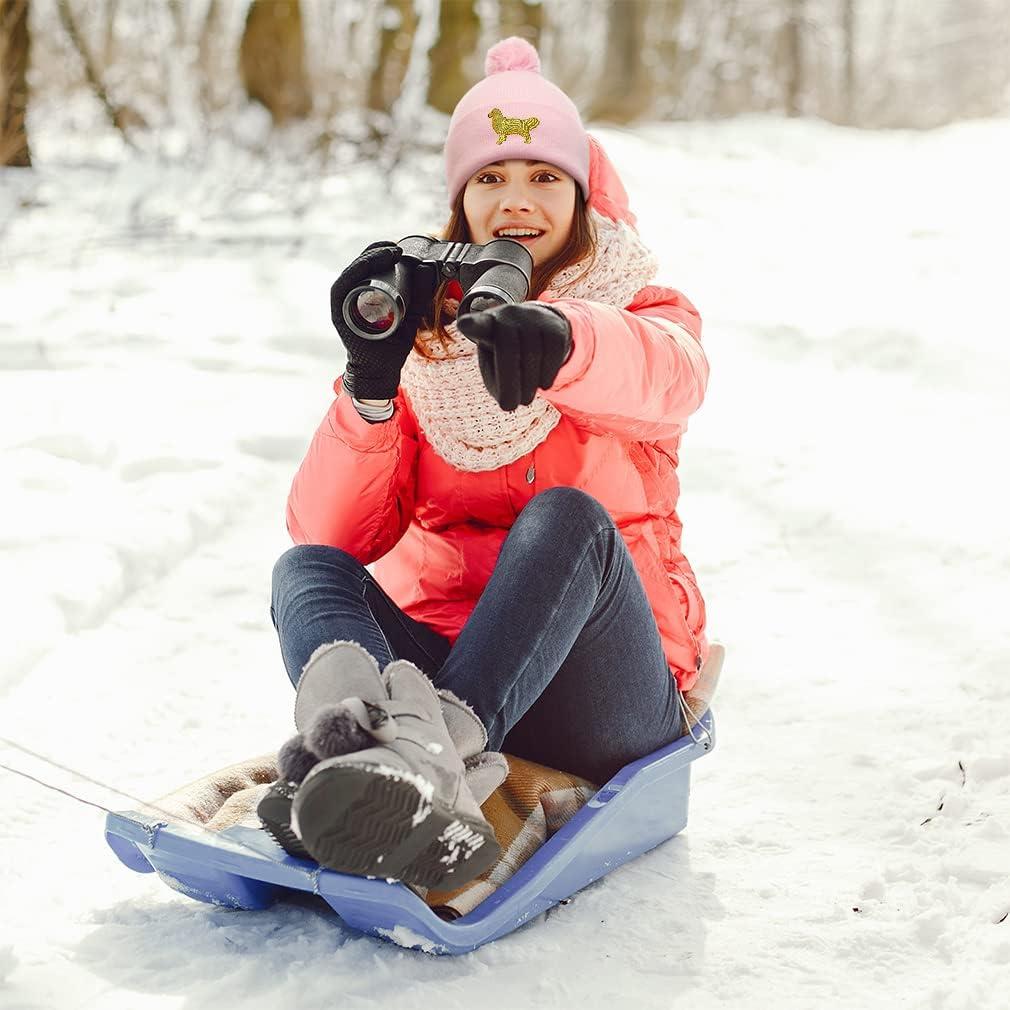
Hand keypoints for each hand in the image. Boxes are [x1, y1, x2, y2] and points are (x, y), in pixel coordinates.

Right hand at [329, 242, 420, 400]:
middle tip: (396, 249)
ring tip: (388, 253)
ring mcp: (344, 305)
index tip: (398, 248)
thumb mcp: (411, 314)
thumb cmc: (392, 344)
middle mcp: (351, 297)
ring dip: (368, 259)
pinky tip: (367, 265)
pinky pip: (342, 287)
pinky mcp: (340, 313)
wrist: (382, 371)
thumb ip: (420, 295)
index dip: (381, 253)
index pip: (369, 266)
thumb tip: (428, 268)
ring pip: (351, 273)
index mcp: (365, 295)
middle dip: (377, 252)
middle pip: (359, 266)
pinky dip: (354, 273)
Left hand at [456, 302, 571, 411]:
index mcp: (485, 326)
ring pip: (533, 352)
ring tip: (525, 400)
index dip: (471, 324)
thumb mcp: (495, 372)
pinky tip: (543, 385)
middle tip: (510, 407)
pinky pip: (553, 351)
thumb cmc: (507, 359)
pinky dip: (548, 373)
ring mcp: (532, 317)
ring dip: (530, 384)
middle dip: (509, 382)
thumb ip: (496, 387)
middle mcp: (508, 316)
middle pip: (508, 349)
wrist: (538, 333)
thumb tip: (509, 400)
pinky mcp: (553, 325)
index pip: (478, 324)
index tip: (464, 324)